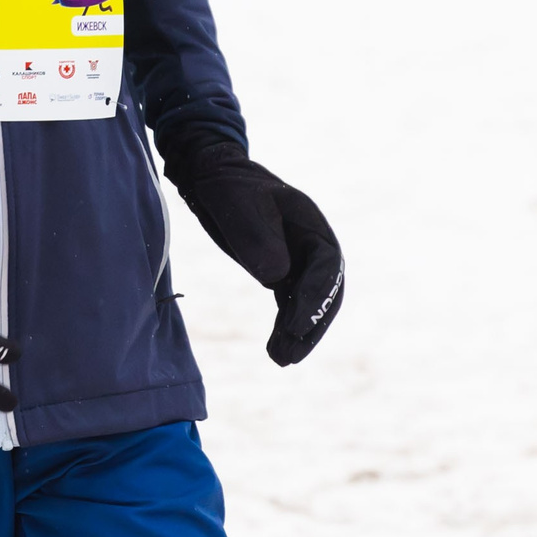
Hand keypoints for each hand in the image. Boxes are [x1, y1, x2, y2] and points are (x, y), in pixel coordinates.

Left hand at [163, 140, 345, 364]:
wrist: (210, 177)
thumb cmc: (226, 185)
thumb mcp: (238, 205)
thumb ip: (257, 237)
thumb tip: (278, 278)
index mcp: (310, 223)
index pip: (325, 266)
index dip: (316, 297)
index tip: (297, 324)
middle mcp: (310, 244)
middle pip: (325, 291)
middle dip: (312, 324)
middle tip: (291, 353)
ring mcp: (297, 258)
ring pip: (308, 302)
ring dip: (298, 332)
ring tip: (281, 360)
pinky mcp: (280, 271)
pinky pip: (290, 303)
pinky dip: (285, 326)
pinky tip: (275, 349)